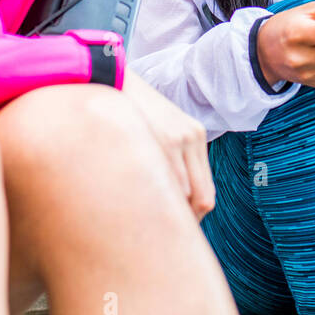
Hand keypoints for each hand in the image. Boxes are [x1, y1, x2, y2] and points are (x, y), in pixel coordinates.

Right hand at [120, 72, 214, 220]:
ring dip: (169, 214)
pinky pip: (169, 184)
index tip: (172, 230)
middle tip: (162, 237)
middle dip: (185, 223)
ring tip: (147, 224)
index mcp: (195, 136)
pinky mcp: (165, 139)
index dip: (192, 219)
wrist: (110, 77)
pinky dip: (158, 200)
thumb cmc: (125, 108)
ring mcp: (180, 139)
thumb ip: (164, 157)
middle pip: (202, 200)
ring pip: (186, 196)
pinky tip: (140, 205)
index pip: (204, 194)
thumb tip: (162, 200)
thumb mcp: (154, 128)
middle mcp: (192, 138)